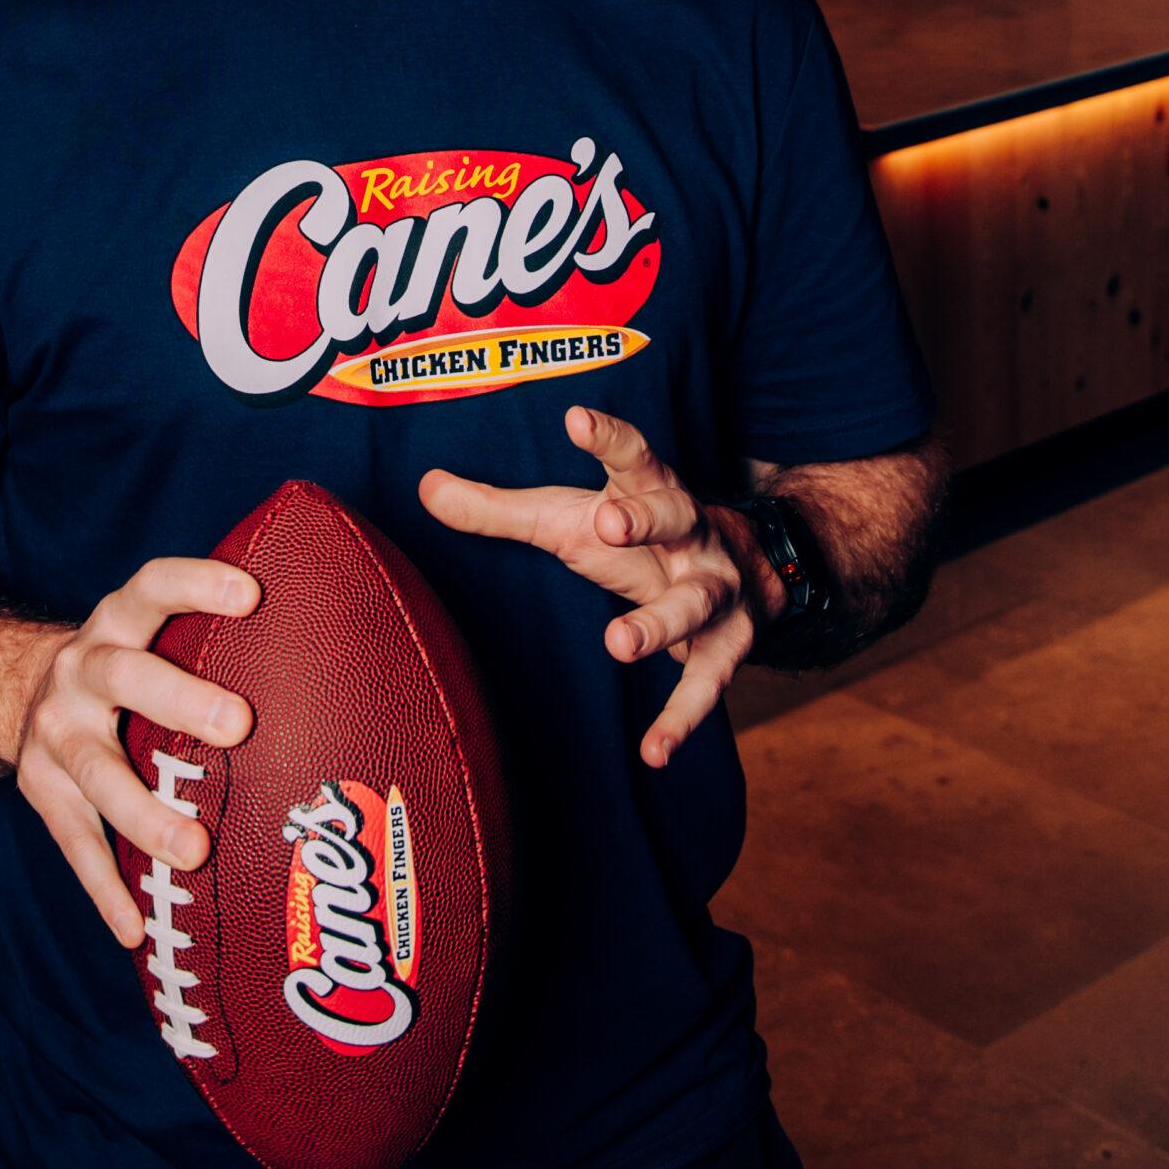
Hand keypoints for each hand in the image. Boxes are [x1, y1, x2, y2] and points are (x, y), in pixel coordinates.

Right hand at [13, 557, 259, 948]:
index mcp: (118, 621)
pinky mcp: (40, 790)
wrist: (16, 692)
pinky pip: (74, 844)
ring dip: (144, 813)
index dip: (197, 583)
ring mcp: (55, 731)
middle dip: (180, 699)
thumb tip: (344, 647)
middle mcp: (81, 668)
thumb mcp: (151, 634)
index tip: (252, 594)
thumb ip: (215, 641)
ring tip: (194, 851)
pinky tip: (137, 930)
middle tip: (240, 724)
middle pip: (125, 675)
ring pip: (98, 771)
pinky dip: (105, 889)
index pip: (153, 586)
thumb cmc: (129, 668)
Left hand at [420, 406, 768, 767]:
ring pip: (695, 600)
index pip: (631, 454)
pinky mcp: (728, 644)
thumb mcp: (568, 518)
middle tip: (610, 523)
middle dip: (647, 518)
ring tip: (618, 644)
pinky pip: (708, 682)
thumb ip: (498, 508)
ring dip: (660, 622)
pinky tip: (653, 751)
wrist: (744, 568)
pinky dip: (683, 717)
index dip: (607, 435)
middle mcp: (691, 532)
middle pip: (675, 514)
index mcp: (650, 489)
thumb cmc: (631, 537)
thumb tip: (424, 487)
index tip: (577, 416)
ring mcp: (714, 588)